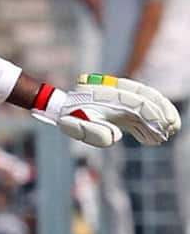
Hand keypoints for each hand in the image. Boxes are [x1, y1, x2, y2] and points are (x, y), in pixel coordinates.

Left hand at [35, 75, 181, 147]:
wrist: (61, 108)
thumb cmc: (69, 118)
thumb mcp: (76, 126)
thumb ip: (96, 133)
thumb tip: (117, 136)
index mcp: (107, 96)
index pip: (136, 103)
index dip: (151, 113)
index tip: (163, 125)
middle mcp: (116, 94)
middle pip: (145, 100)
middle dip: (161, 113)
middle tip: (172, 128)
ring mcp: (119, 100)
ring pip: (145, 105)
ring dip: (159, 116)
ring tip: (169, 131)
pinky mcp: (119, 108)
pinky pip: (138, 114)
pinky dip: (147, 124)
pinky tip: (152, 138)